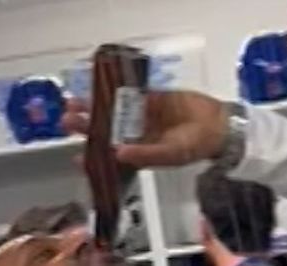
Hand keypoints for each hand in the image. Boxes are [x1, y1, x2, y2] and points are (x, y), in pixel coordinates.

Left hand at [62, 90, 227, 167]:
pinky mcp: (147, 98)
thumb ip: (146, 154)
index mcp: (138, 154)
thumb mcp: (172, 154)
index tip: (77, 157)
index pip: (109, 159)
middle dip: (85, 127)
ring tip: (75, 103)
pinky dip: (112, 89)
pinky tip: (98, 85)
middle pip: (103, 132)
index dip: (92, 159)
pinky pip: (126, 93)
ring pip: (110, 112)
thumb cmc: (196, 145)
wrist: (218, 124)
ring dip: (93, 108)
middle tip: (69, 121)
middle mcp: (134, 135)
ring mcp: (139, 116)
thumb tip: (117, 153)